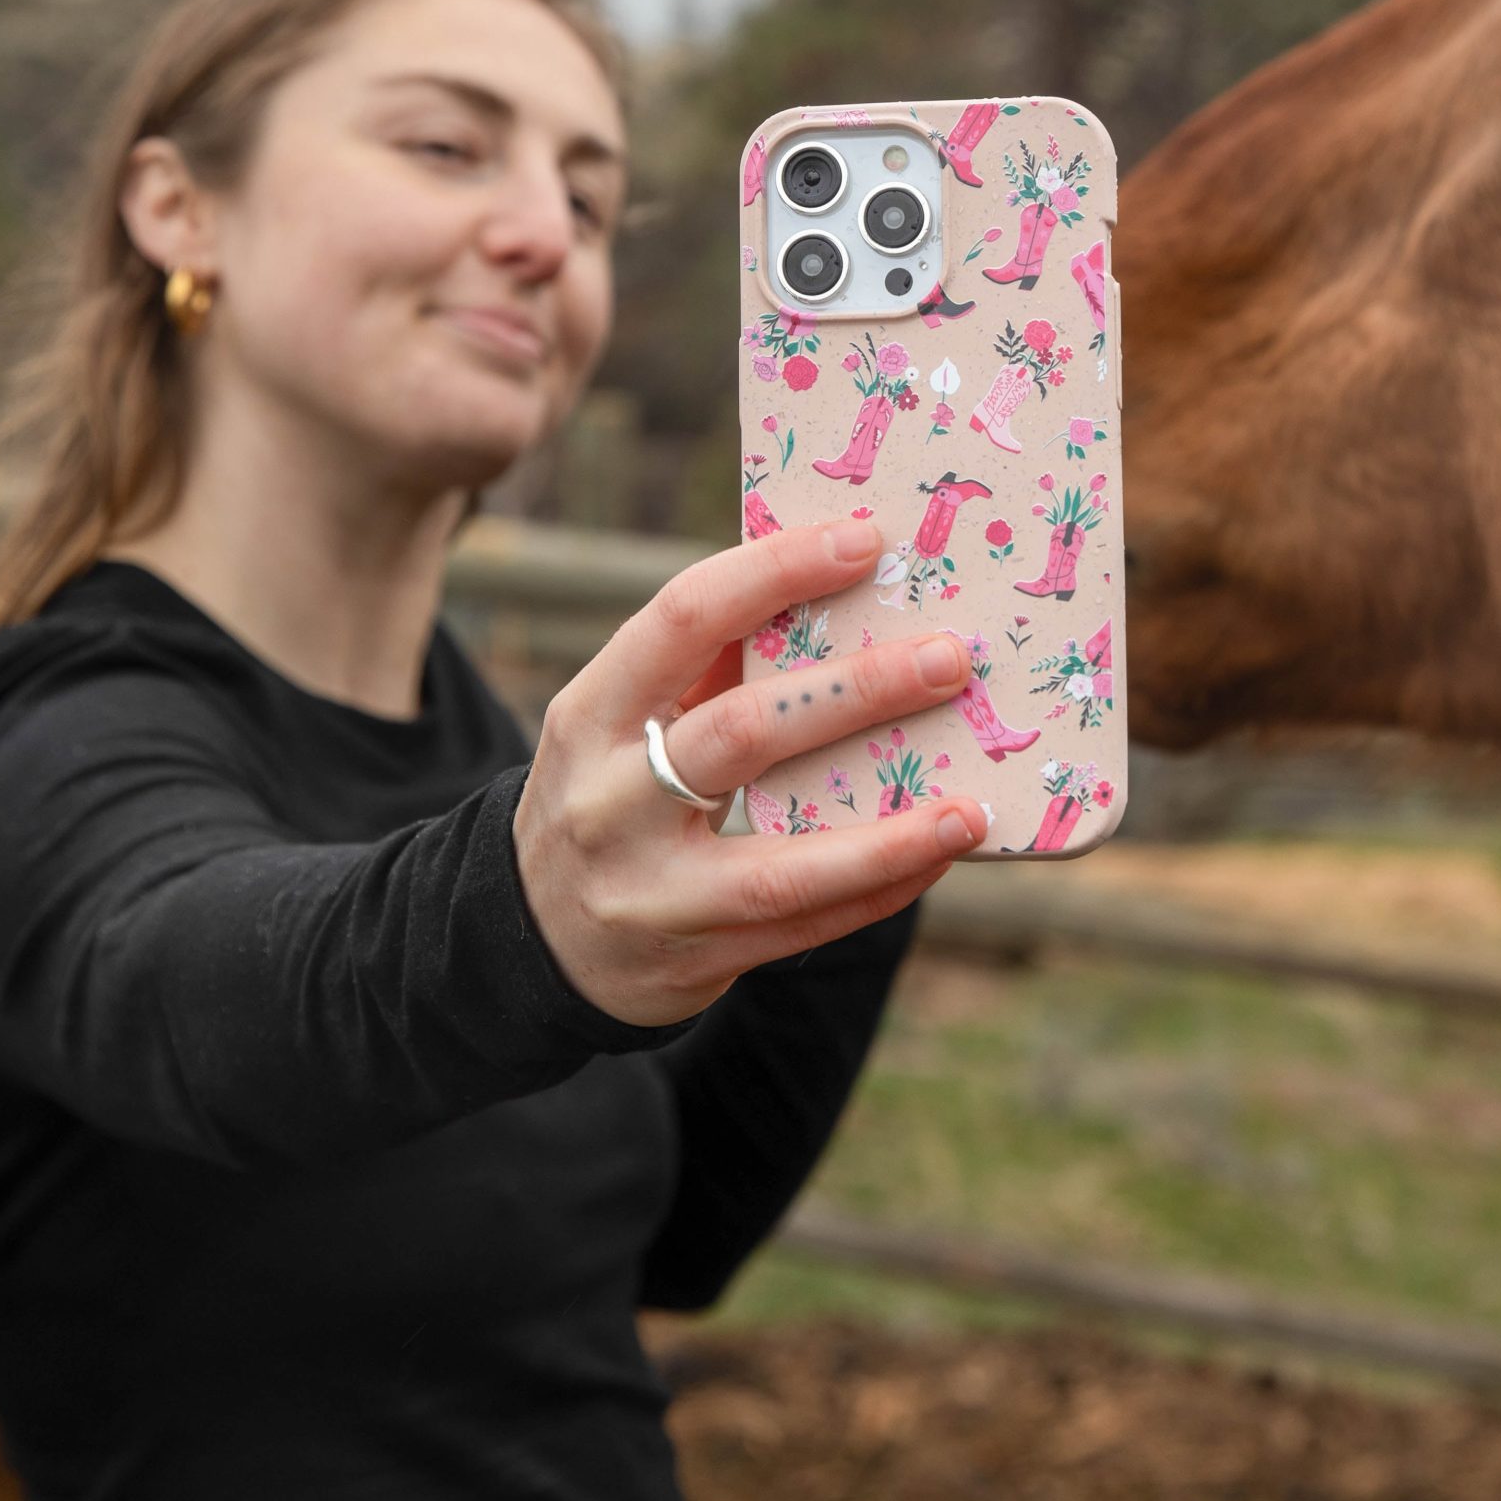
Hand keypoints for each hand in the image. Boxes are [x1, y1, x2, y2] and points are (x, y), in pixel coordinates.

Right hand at [511, 515, 987, 1025]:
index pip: (682, 619)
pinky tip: (940, 856)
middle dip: (854, 691)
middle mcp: (610, 800)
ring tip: (967, 809)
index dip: (774, 573)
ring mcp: (651, 891)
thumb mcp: (621, 722)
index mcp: (591, 712)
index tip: (865, 540)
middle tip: (949, 659)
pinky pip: (805, 926)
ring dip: (888, 836)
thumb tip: (834, 585)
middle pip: (741, 732)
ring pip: (782, 861)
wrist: (533, 944)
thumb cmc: (612, 792)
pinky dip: (878, 889)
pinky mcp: (694, 960)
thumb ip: (706, 664)